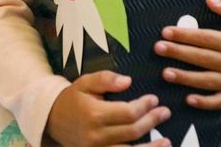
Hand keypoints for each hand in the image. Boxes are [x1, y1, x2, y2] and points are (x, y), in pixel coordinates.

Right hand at [46, 71, 170, 146]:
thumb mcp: (85, 82)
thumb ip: (105, 79)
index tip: (154, 99)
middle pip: (132, 131)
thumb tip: (128, 80)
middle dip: (152, 121)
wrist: (52, 120)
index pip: (128, 112)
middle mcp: (97, 135)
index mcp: (94, 114)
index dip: (144, 106)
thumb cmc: (73, 98)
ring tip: (167, 141)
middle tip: (165, 112)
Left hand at [155, 0, 220, 109]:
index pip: (205, 38)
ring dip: (186, 78)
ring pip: (207, 81)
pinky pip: (220, 102)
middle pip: (202, 58)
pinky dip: (205, 103)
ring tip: (165, 73)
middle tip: (158, 48)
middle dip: (179, 53)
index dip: (185, 35)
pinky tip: (188, 99)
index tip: (166, 32)